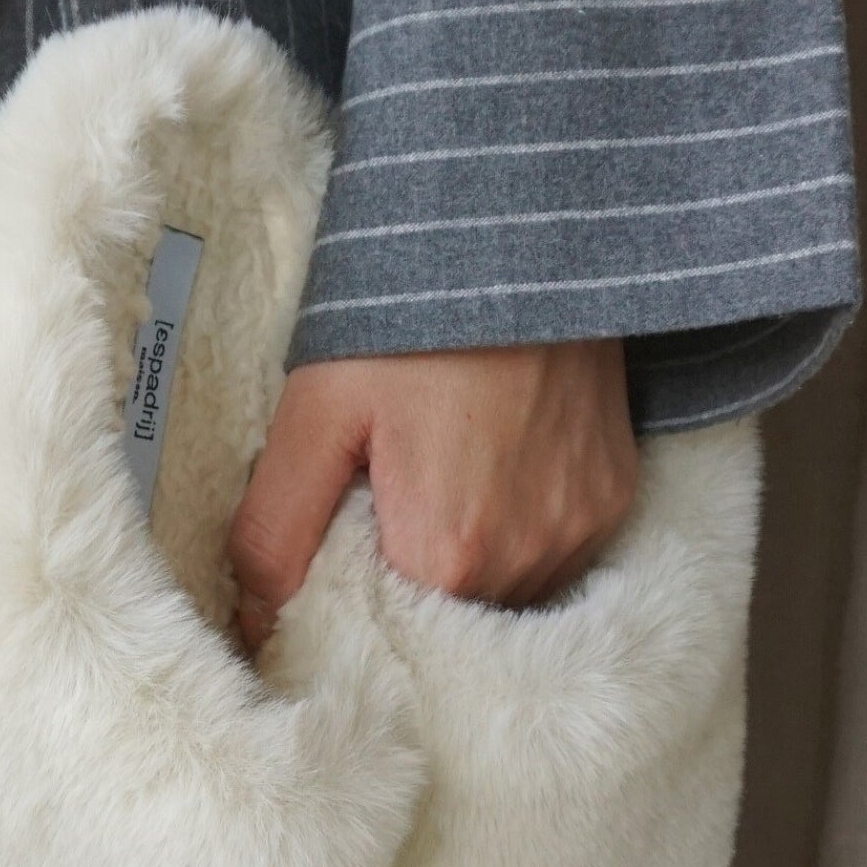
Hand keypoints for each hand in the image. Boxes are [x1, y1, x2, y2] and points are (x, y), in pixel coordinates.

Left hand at [227, 338, 637, 651]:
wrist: (518, 236)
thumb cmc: (408, 322)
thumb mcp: (316, 417)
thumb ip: (275, 532)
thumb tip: (253, 625)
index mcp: (447, 557)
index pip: (386, 630)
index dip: (352, 600)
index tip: (339, 552)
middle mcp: (526, 562)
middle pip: (448, 619)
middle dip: (409, 582)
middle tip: (386, 505)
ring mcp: (578, 531)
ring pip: (504, 592)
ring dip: (466, 565)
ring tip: (440, 486)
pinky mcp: (612, 497)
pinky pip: (555, 552)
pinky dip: (517, 534)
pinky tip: (490, 476)